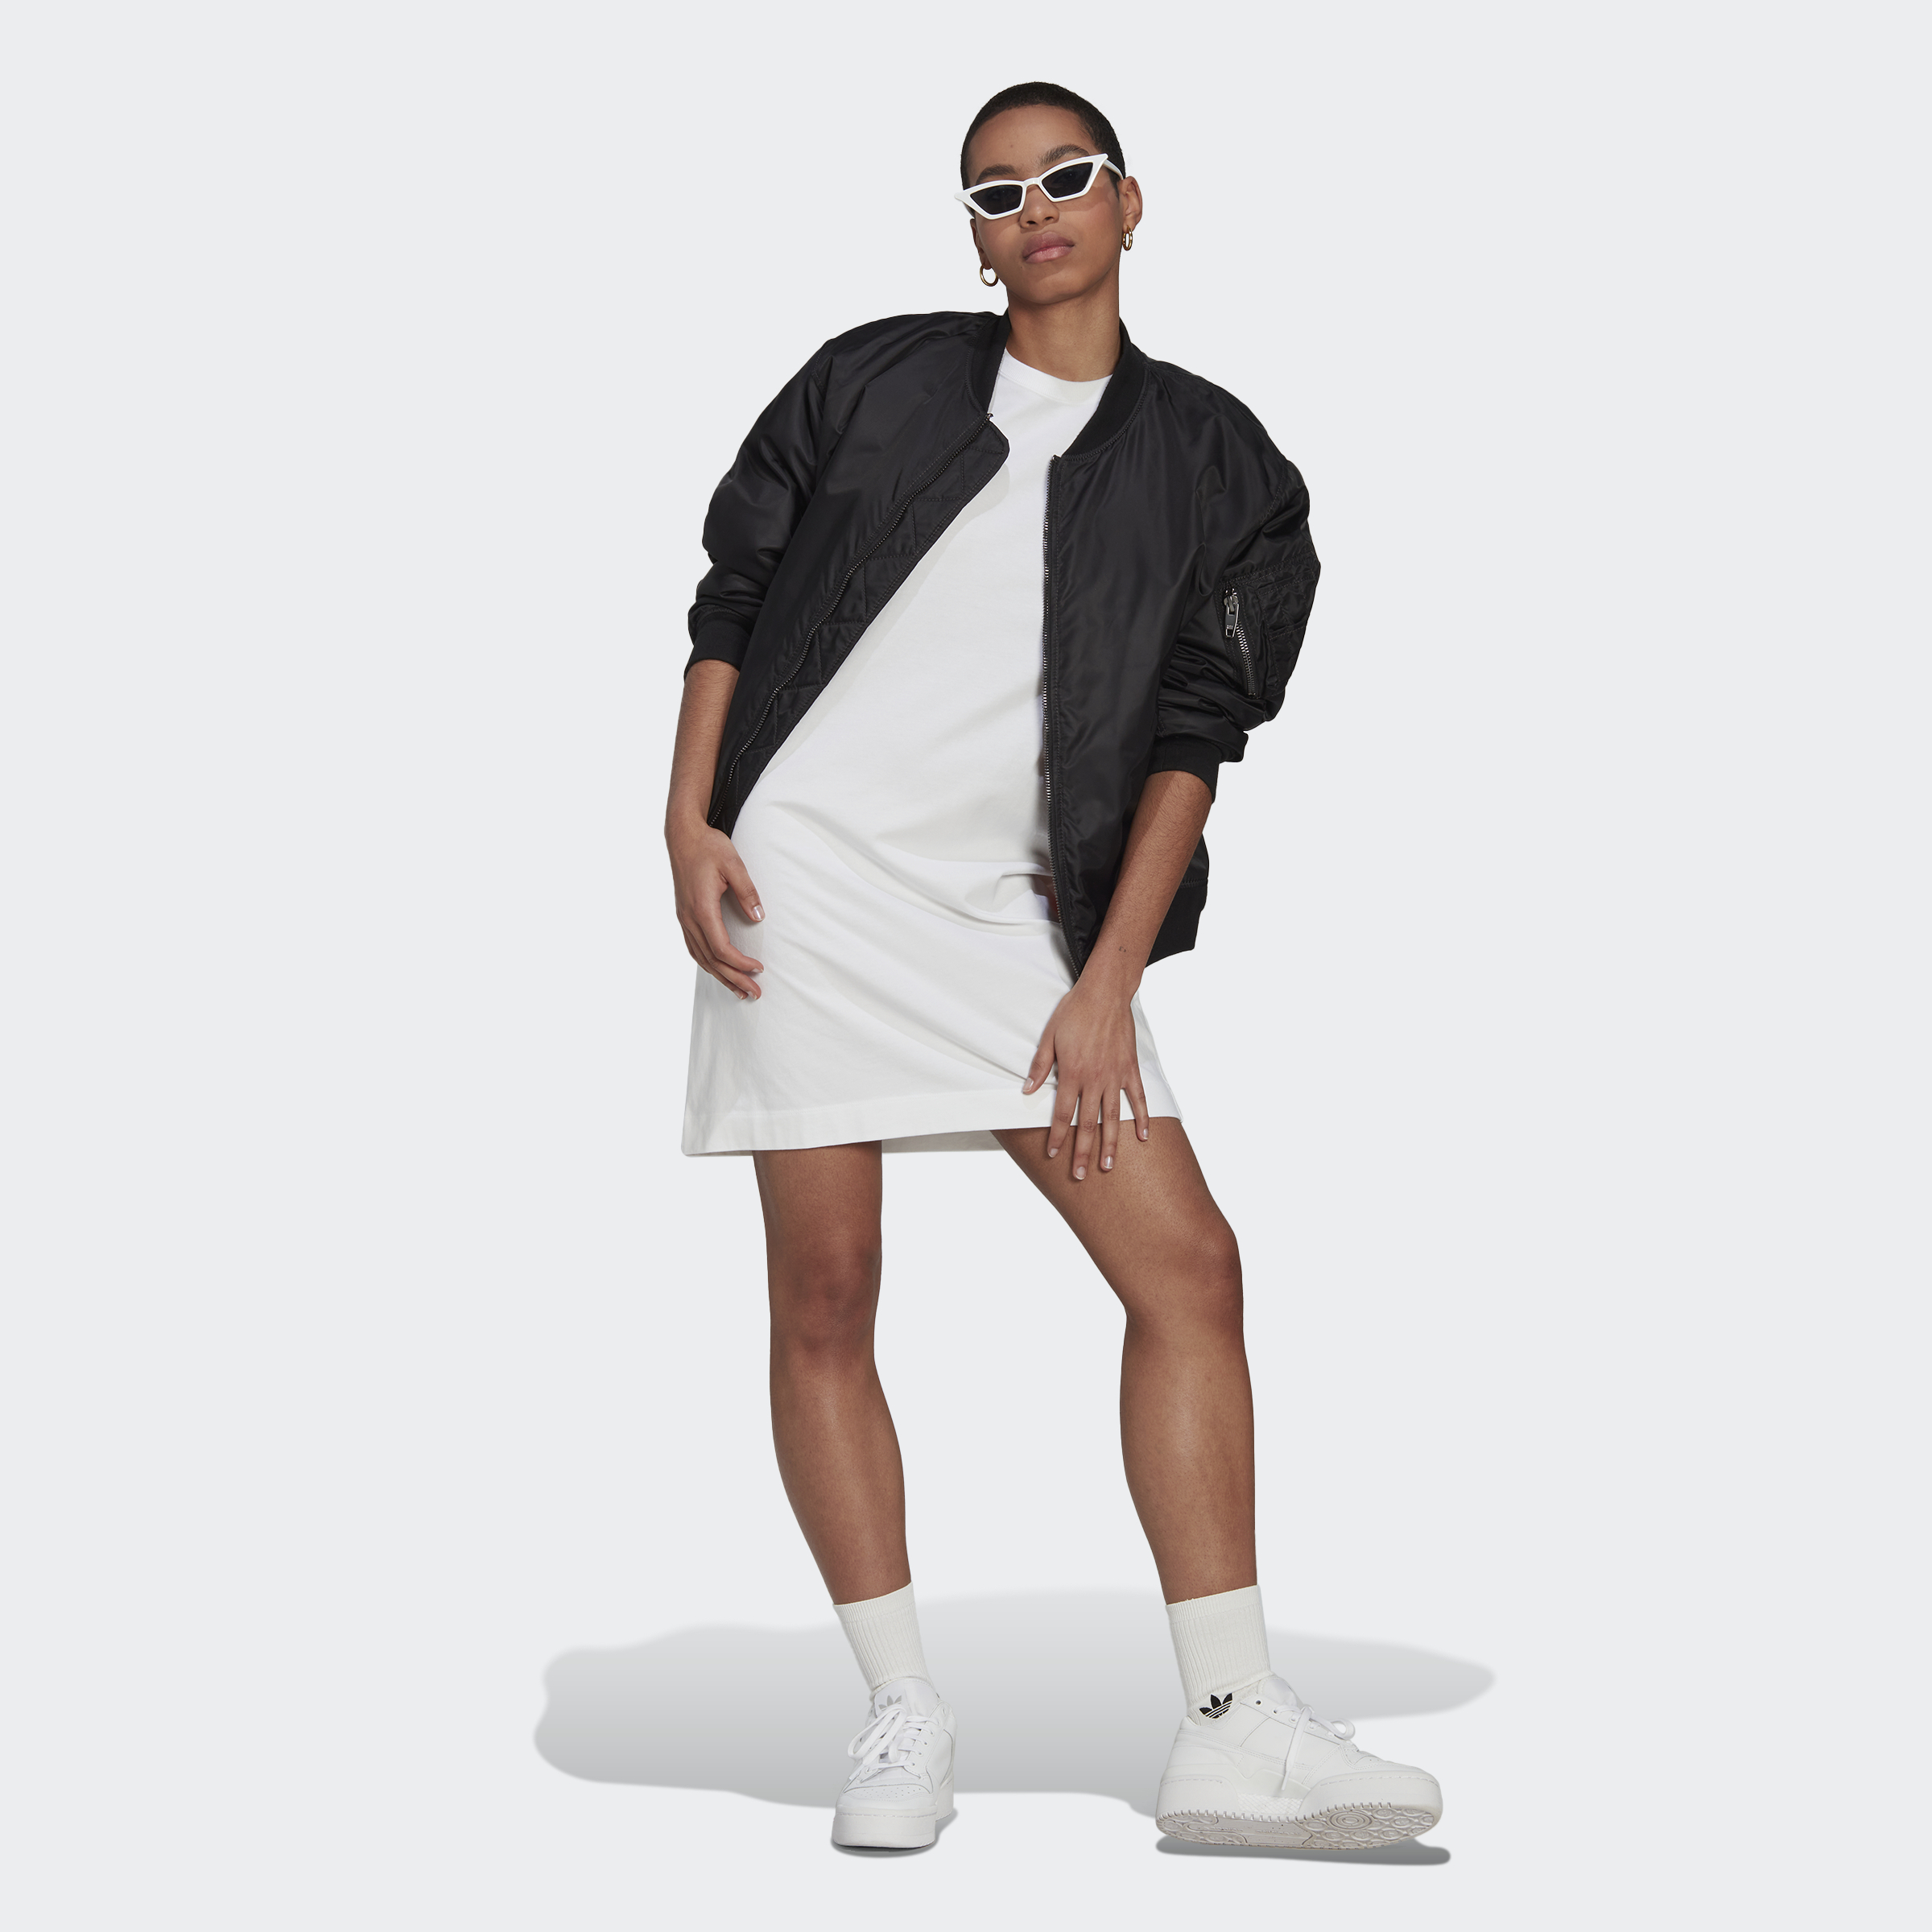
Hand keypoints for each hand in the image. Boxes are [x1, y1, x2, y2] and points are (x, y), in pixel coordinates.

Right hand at [667, 815, 764, 998]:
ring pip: (700, 957)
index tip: (758, 968)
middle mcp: (689, 918)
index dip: (740, 963)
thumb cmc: (708, 847)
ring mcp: (684, 918)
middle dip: (734, 979)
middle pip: (711, 959)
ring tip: (739, 991)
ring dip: (720, 976)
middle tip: (754, 993)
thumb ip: (748, 892)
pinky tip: (717, 970)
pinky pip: (693, 947)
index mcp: (702, 908)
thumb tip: (758, 917)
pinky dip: (707, 963)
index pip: (721, 948)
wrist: (683, 836)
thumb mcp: (734, 865)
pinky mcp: (683, 915)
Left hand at [1022, 977, 1150, 1179]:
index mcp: (1072, 1073)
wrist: (1105, 993)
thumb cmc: (1075, 1012)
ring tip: (1108, 1166)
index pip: (1063, 1114)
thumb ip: (1039, 1066)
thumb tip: (1027, 1090)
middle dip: (1082, 1152)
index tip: (1054, 1155)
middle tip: (1080, 1175)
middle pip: (1087, 1124)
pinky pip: (1138, 1099)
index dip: (1058, 1137)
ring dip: (1110, 1144)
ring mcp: (1115, 1076)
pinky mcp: (1130, 1069)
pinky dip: (1141, 1118)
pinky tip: (1143, 1137)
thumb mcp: (1049, 1037)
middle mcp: (1094, 1079)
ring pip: (1112, 1117)